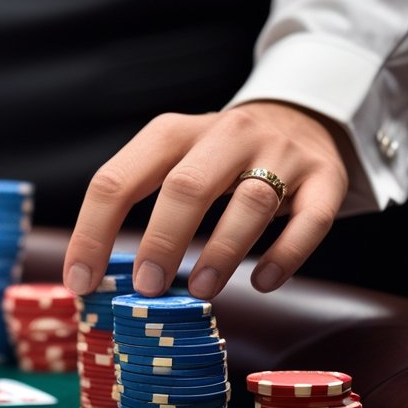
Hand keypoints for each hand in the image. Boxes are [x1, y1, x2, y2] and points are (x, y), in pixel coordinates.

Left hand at [63, 101, 348, 298]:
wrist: (301, 115)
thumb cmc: (216, 157)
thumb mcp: (174, 159)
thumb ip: (139, 200)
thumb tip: (92, 274)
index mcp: (172, 132)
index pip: (117, 180)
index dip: (92, 232)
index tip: (80, 281)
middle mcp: (227, 134)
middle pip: (186, 186)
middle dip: (161, 241)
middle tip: (147, 287)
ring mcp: (281, 153)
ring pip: (252, 201)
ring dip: (222, 251)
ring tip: (202, 291)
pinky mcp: (326, 177)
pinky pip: (311, 219)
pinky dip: (286, 254)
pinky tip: (262, 282)